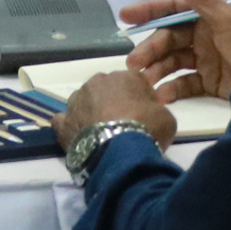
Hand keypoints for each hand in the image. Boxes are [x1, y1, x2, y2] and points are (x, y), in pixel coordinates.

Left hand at [53, 65, 174, 150]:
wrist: (120, 152)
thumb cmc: (147, 130)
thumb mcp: (167, 117)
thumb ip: (155, 107)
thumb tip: (146, 110)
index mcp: (122, 77)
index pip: (133, 81)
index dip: (140, 97)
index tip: (145, 113)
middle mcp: (95, 83)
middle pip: (105, 89)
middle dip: (113, 102)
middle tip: (123, 123)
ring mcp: (76, 101)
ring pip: (83, 101)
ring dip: (91, 112)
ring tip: (102, 132)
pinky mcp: (63, 121)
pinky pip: (65, 120)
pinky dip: (72, 126)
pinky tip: (81, 137)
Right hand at [122, 0, 230, 100]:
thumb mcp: (228, 20)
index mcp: (210, 17)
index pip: (173, 9)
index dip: (149, 11)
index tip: (126, 16)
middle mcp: (206, 37)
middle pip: (169, 40)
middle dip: (149, 50)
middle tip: (133, 63)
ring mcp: (209, 61)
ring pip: (173, 62)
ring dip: (157, 70)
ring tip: (145, 81)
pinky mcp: (212, 83)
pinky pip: (186, 84)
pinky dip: (173, 89)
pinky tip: (163, 95)